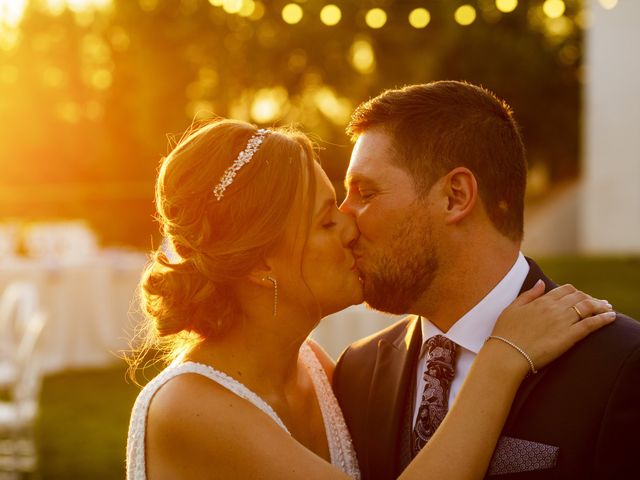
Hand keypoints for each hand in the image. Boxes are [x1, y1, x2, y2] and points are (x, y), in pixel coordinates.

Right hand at [490, 281, 615, 373]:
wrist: (508, 353)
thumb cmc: (506, 332)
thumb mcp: (512, 308)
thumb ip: (529, 294)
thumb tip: (541, 283)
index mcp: (541, 301)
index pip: (565, 290)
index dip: (576, 292)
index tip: (580, 298)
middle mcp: (554, 308)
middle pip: (579, 296)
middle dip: (590, 298)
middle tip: (598, 304)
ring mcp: (563, 321)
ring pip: (588, 307)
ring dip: (600, 306)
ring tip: (608, 308)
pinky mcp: (569, 336)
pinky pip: (591, 324)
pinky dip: (603, 319)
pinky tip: (611, 317)